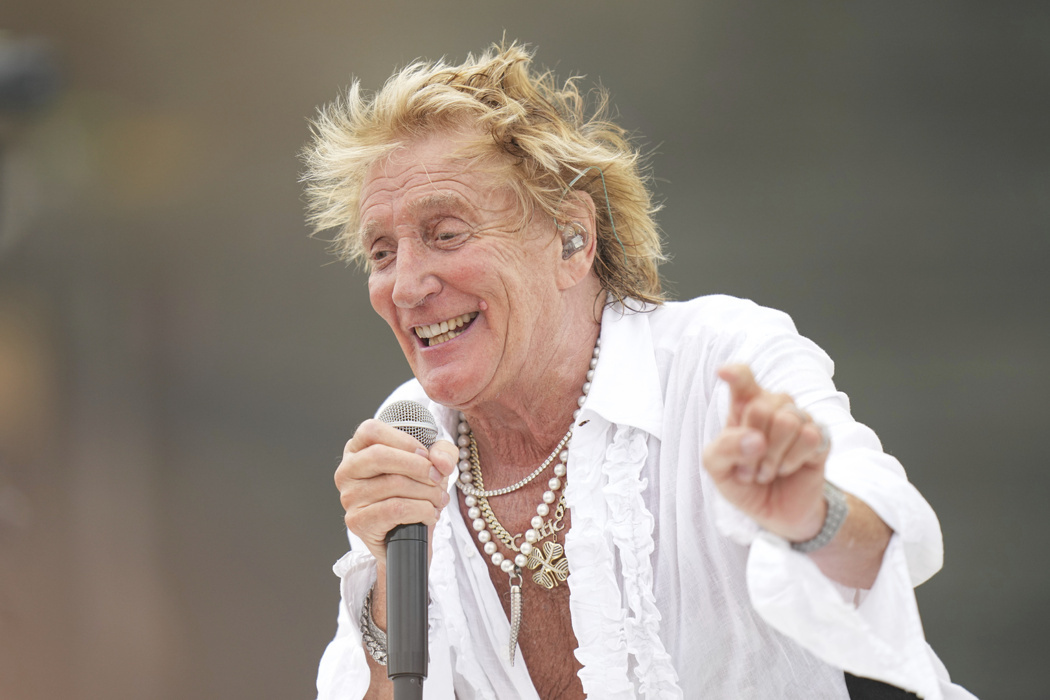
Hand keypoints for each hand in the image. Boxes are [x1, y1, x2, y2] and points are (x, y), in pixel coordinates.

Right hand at [336, 418, 456, 564]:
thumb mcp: (432, 465)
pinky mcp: (357, 521)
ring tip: (438, 499)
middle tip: (438, 478)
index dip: (404, 440)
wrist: (409, 538)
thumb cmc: (414, 494)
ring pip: (393, 484)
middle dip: (418, 466)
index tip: (425, 455)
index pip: (371, 431)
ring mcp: (349, 497)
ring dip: (427, 492)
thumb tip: (441, 462)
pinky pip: (395, 509)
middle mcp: (347, 471)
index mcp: (357, 450)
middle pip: (379, 455)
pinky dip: (421, 510)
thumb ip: (442, 454)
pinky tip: (430, 514)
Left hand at [703, 365, 830, 541]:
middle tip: (750, 467)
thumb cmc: (745, 483)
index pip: (743, 379)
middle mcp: (773, 406)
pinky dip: (792, 461)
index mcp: (744, 407)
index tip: (723, 372)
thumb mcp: (718, 469)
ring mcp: (799, 419)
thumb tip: (754, 439)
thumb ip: (724, 449)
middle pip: (761, 407)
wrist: (776, 512)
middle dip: (751, 446)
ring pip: (787, 421)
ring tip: (768, 471)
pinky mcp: (821, 436)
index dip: (736, 374)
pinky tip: (788, 469)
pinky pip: (809, 437)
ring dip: (772, 457)